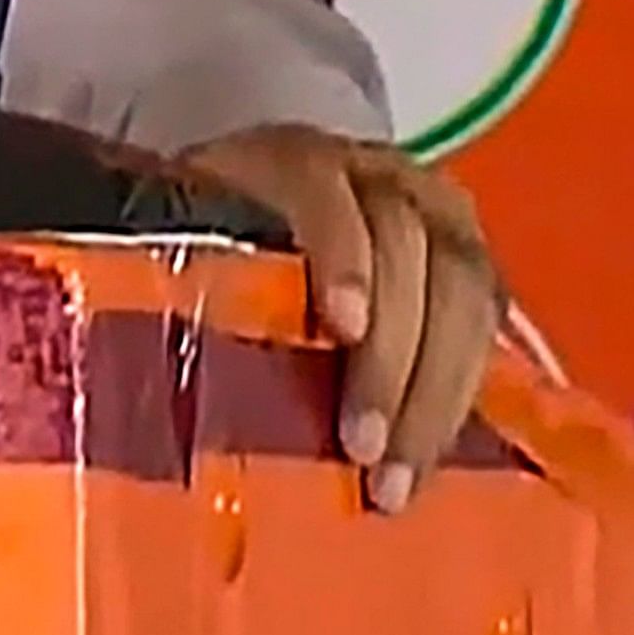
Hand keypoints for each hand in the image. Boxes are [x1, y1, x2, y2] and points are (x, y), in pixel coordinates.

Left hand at [179, 122, 504, 515]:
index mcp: (292, 160)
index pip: (325, 192)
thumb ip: (187, 289)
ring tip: (399, 473)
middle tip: (362, 448)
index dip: (343, 256)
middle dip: (393, 357)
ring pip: (464, 289)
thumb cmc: (215, 245)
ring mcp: (436, 212)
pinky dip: (462, 394)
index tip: (341, 327)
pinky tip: (435, 453)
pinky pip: (488, 324)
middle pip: (411, 249)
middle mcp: (376, 176)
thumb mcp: (190, 248)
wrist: (274, 208)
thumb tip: (145, 379)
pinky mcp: (472, 262)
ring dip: (436, 390)